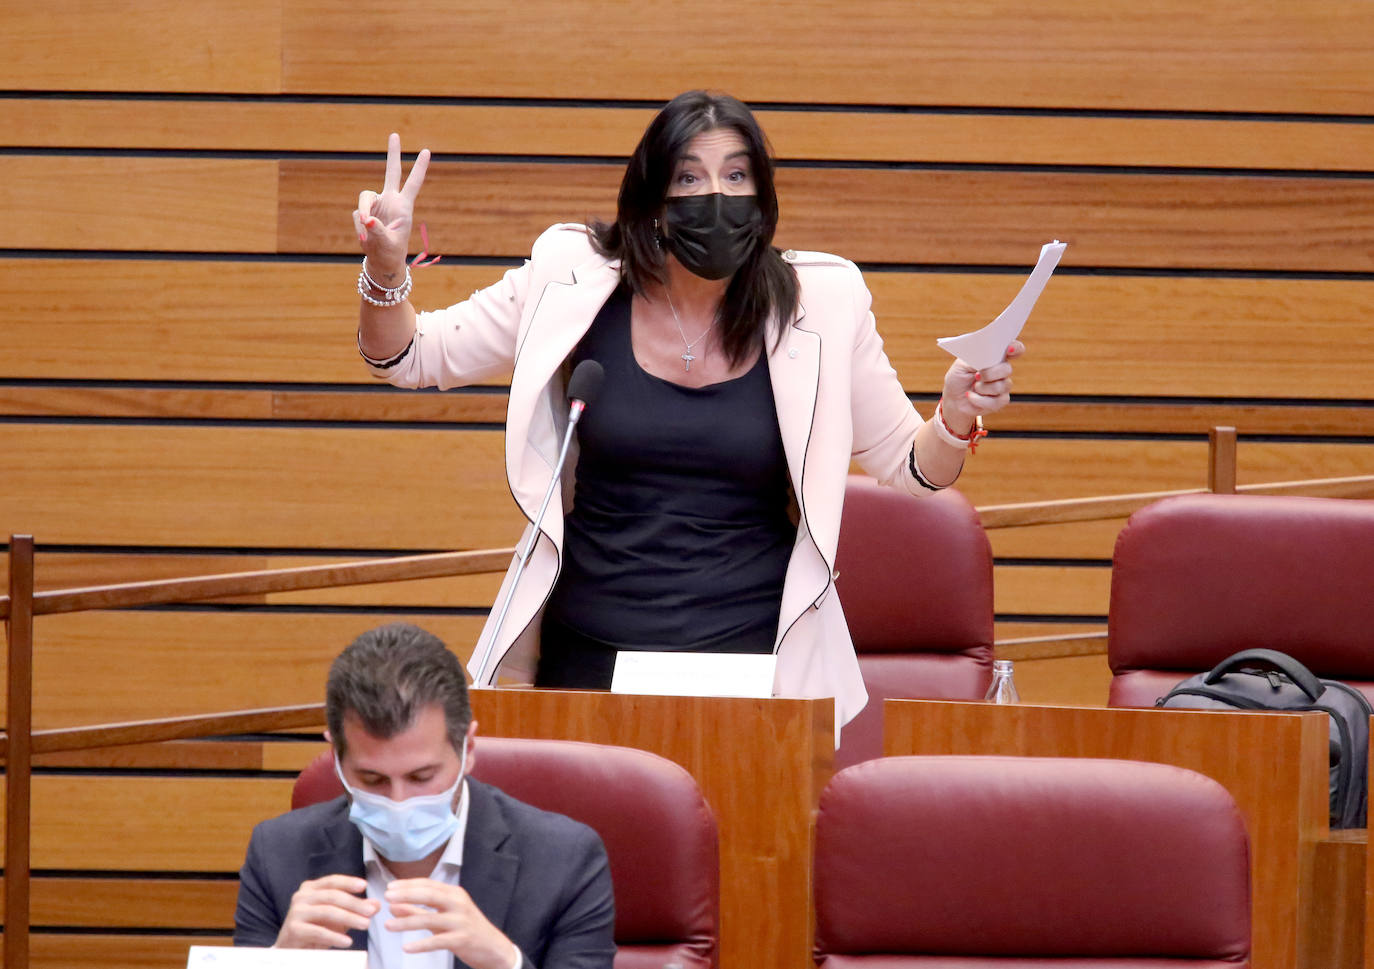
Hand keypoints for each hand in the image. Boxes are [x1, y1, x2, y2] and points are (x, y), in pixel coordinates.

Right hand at [274, 873, 378, 948]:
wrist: (291, 950)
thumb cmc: (315, 929)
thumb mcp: (338, 918)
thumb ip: (356, 909)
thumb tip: (376, 904)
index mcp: (311, 888)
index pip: (332, 881)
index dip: (348, 882)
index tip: (364, 886)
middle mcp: (301, 896)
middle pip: (332, 896)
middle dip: (355, 903)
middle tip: (371, 911)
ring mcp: (296, 912)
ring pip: (327, 911)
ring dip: (349, 918)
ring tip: (365, 924)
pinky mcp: (293, 929)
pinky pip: (318, 931)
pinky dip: (334, 936)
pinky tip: (348, 941)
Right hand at [353, 133, 430, 283]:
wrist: (380, 261)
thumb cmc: (389, 253)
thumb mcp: (386, 244)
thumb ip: (377, 231)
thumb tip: (366, 219)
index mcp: (403, 207)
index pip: (413, 183)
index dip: (419, 168)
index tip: (427, 151)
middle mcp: (390, 201)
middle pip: (391, 172)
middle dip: (392, 154)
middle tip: (395, 134)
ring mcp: (376, 205)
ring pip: (363, 199)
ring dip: (363, 213)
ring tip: (365, 234)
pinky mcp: (364, 211)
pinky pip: (357, 215)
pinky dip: (359, 227)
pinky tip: (364, 237)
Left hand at [385, 878, 519, 968]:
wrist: (493, 948)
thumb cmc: (465, 930)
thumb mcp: (442, 917)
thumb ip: (418, 911)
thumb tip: (393, 906)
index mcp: (454, 894)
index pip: (428, 884)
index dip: (408, 885)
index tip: (389, 887)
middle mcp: (459, 903)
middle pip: (429, 895)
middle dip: (406, 895)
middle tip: (386, 897)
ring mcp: (461, 921)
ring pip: (430, 919)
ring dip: (407, 922)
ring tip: (387, 925)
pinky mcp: (462, 939)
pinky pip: (438, 941)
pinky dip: (421, 944)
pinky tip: (406, 947)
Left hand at [939, 340, 1024, 431]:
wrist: (953, 399)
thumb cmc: (958, 378)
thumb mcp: (962, 364)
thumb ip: (977, 357)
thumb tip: (988, 354)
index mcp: (995, 356)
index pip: (1014, 349)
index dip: (1015, 348)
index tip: (1009, 349)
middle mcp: (1002, 370)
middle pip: (1007, 369)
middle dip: (990, 373)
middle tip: (977, 376)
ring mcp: (1003, 385)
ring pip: (1002, 386)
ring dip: (982, 388)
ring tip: (973, 387)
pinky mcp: (1000, 401)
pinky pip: (996, 401)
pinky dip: (979, 400)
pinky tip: (970, 396)